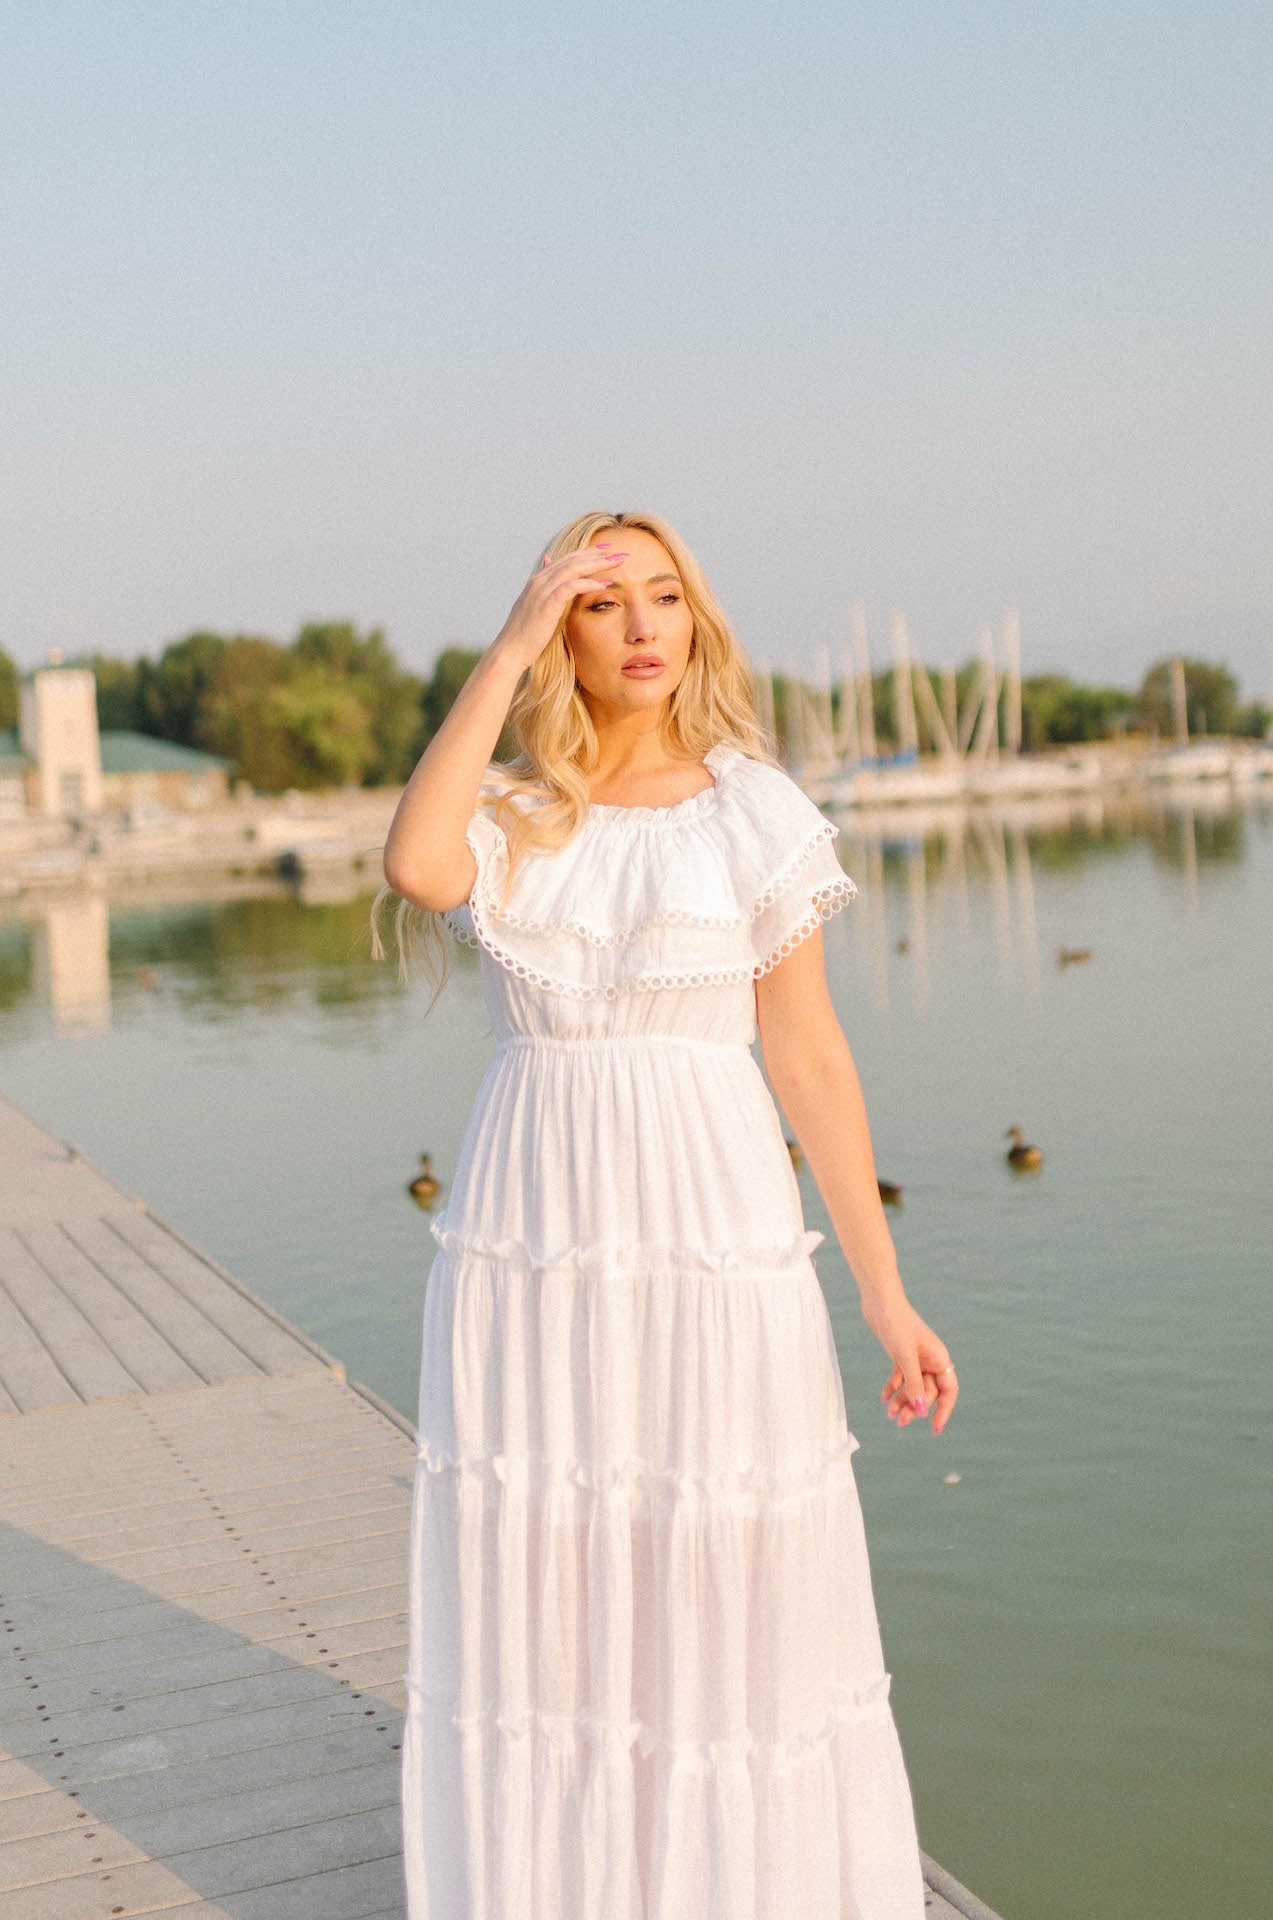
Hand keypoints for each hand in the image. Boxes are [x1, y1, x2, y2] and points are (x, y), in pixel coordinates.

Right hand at [491, 542, 628, 672]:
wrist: (511, 651)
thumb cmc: (525, 635)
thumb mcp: (535, 610)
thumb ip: (545, 593)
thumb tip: (551, 578)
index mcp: (537, 581)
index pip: (565, 560)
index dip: (585, 553)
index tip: (605, 551)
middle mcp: (539, 581)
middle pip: (572, 560)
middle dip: (596, 554)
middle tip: (617, 551)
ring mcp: (542, 591)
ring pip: (573, 568)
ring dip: (597, 564)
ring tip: (617, 562)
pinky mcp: (547, 604)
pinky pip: (571, 587)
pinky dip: (588, 583)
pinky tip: (604, 584)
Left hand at [862, 1296, 958, 1433]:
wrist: (879, 1300)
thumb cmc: (896, 1323)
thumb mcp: (905, 1357)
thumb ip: (914, 1385)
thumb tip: (922, 1410)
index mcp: (939, 1359)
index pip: (948, 1391)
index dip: (943, 1411)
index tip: (934, 1429)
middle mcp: (930, 1360)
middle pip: (927, 1391)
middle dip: (915, 1407)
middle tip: (899, 1422)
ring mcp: (915, 1357)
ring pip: (913, 1386)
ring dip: (903, 1400)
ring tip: (889, 1413)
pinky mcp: (900, 1354)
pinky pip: (901, 1377)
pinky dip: (893, 1387)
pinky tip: (884, 1398)